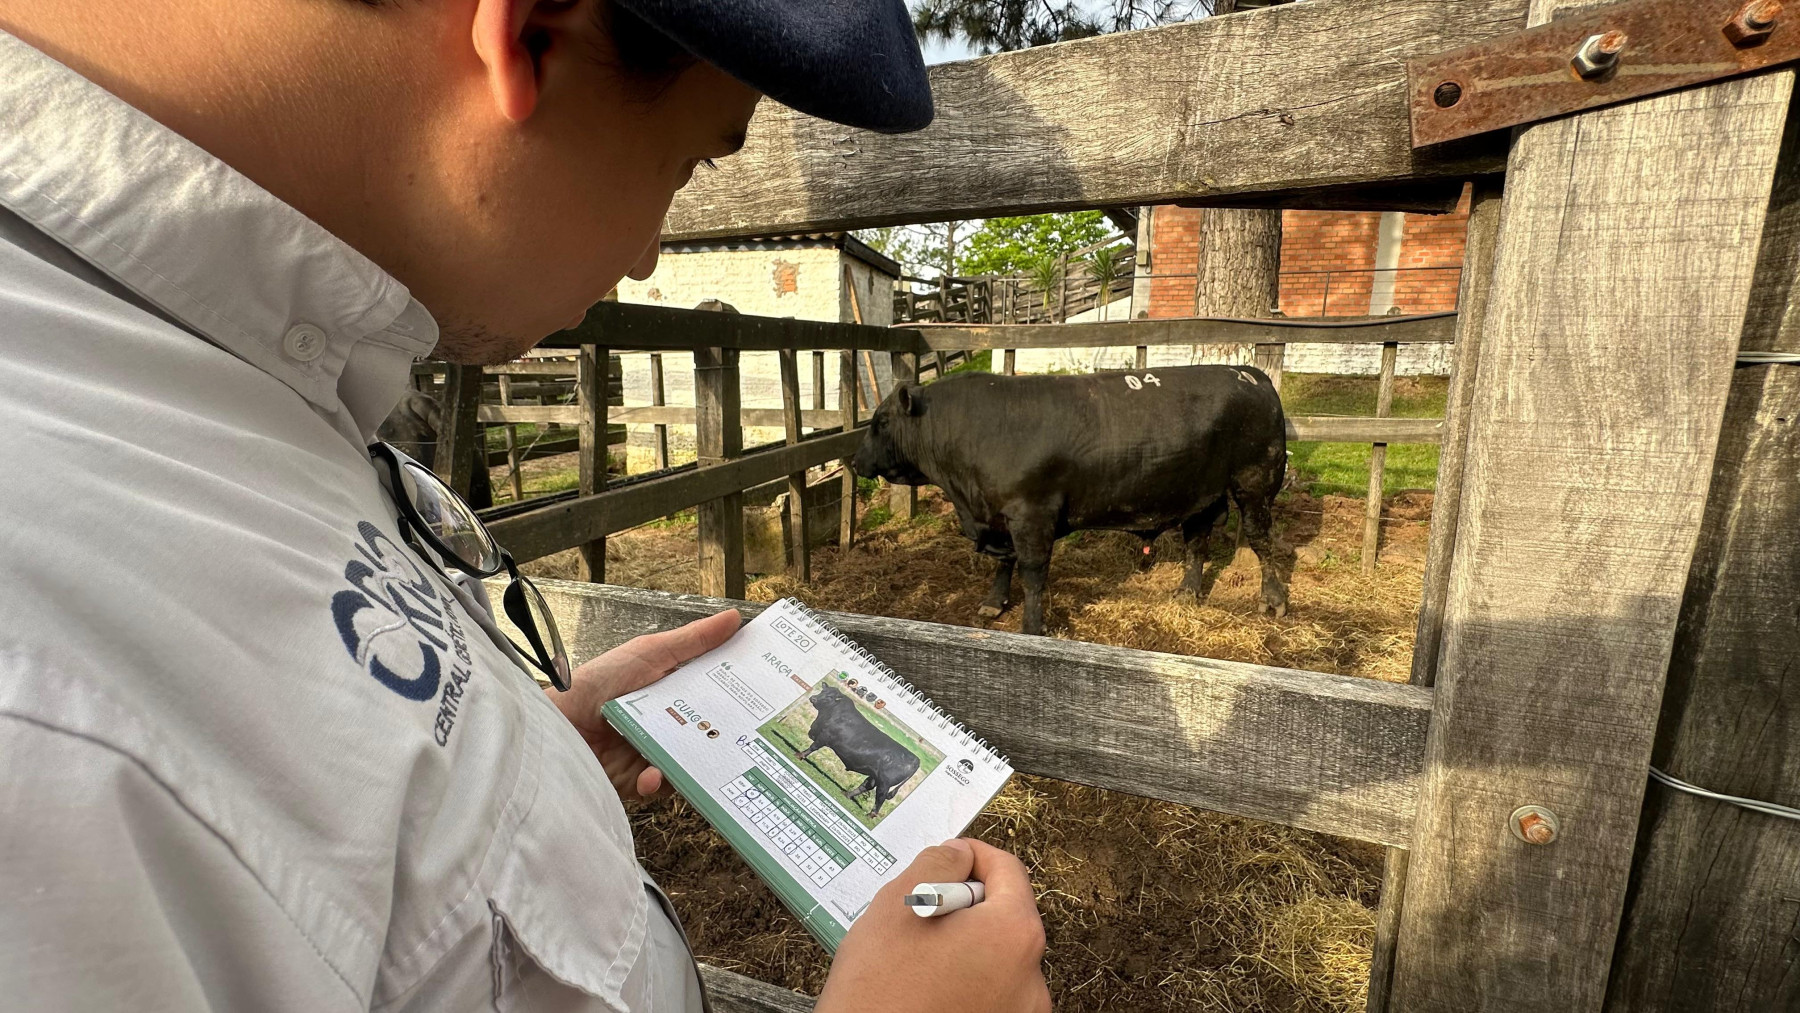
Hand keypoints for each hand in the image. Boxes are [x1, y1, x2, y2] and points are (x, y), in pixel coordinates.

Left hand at [549, 609, 739, 799]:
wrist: (554, 723)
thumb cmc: (597, 683)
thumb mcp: (649, 653)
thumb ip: (692, 641)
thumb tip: (735, 618)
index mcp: (672, 693)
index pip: (713, 695)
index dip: (737, 695)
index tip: (766, 694)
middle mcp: (667, 725)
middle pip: (707, 732)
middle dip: (725, 735)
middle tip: (747, 735)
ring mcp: (653, 754)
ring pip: (689, 762)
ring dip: (692, 761)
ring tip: (699, 756)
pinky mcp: (636, 782)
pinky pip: (659, 787)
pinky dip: (658, 782)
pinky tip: (652, 774)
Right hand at [817, 839, 1048, 1012]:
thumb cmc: (879, 996)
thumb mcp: (898, 906)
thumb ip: (937, 864)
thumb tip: (956, 854)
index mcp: (1013, 935)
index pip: (1008, 870)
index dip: (972, 857)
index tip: (948, 860)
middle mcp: (1031, 978)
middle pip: (1004, 915)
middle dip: (965, 905)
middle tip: (922, 914)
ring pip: (994, 956)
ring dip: (962, 945)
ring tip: (916, 959)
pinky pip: (990, 991)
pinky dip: (964, 981)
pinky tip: (925, 987)